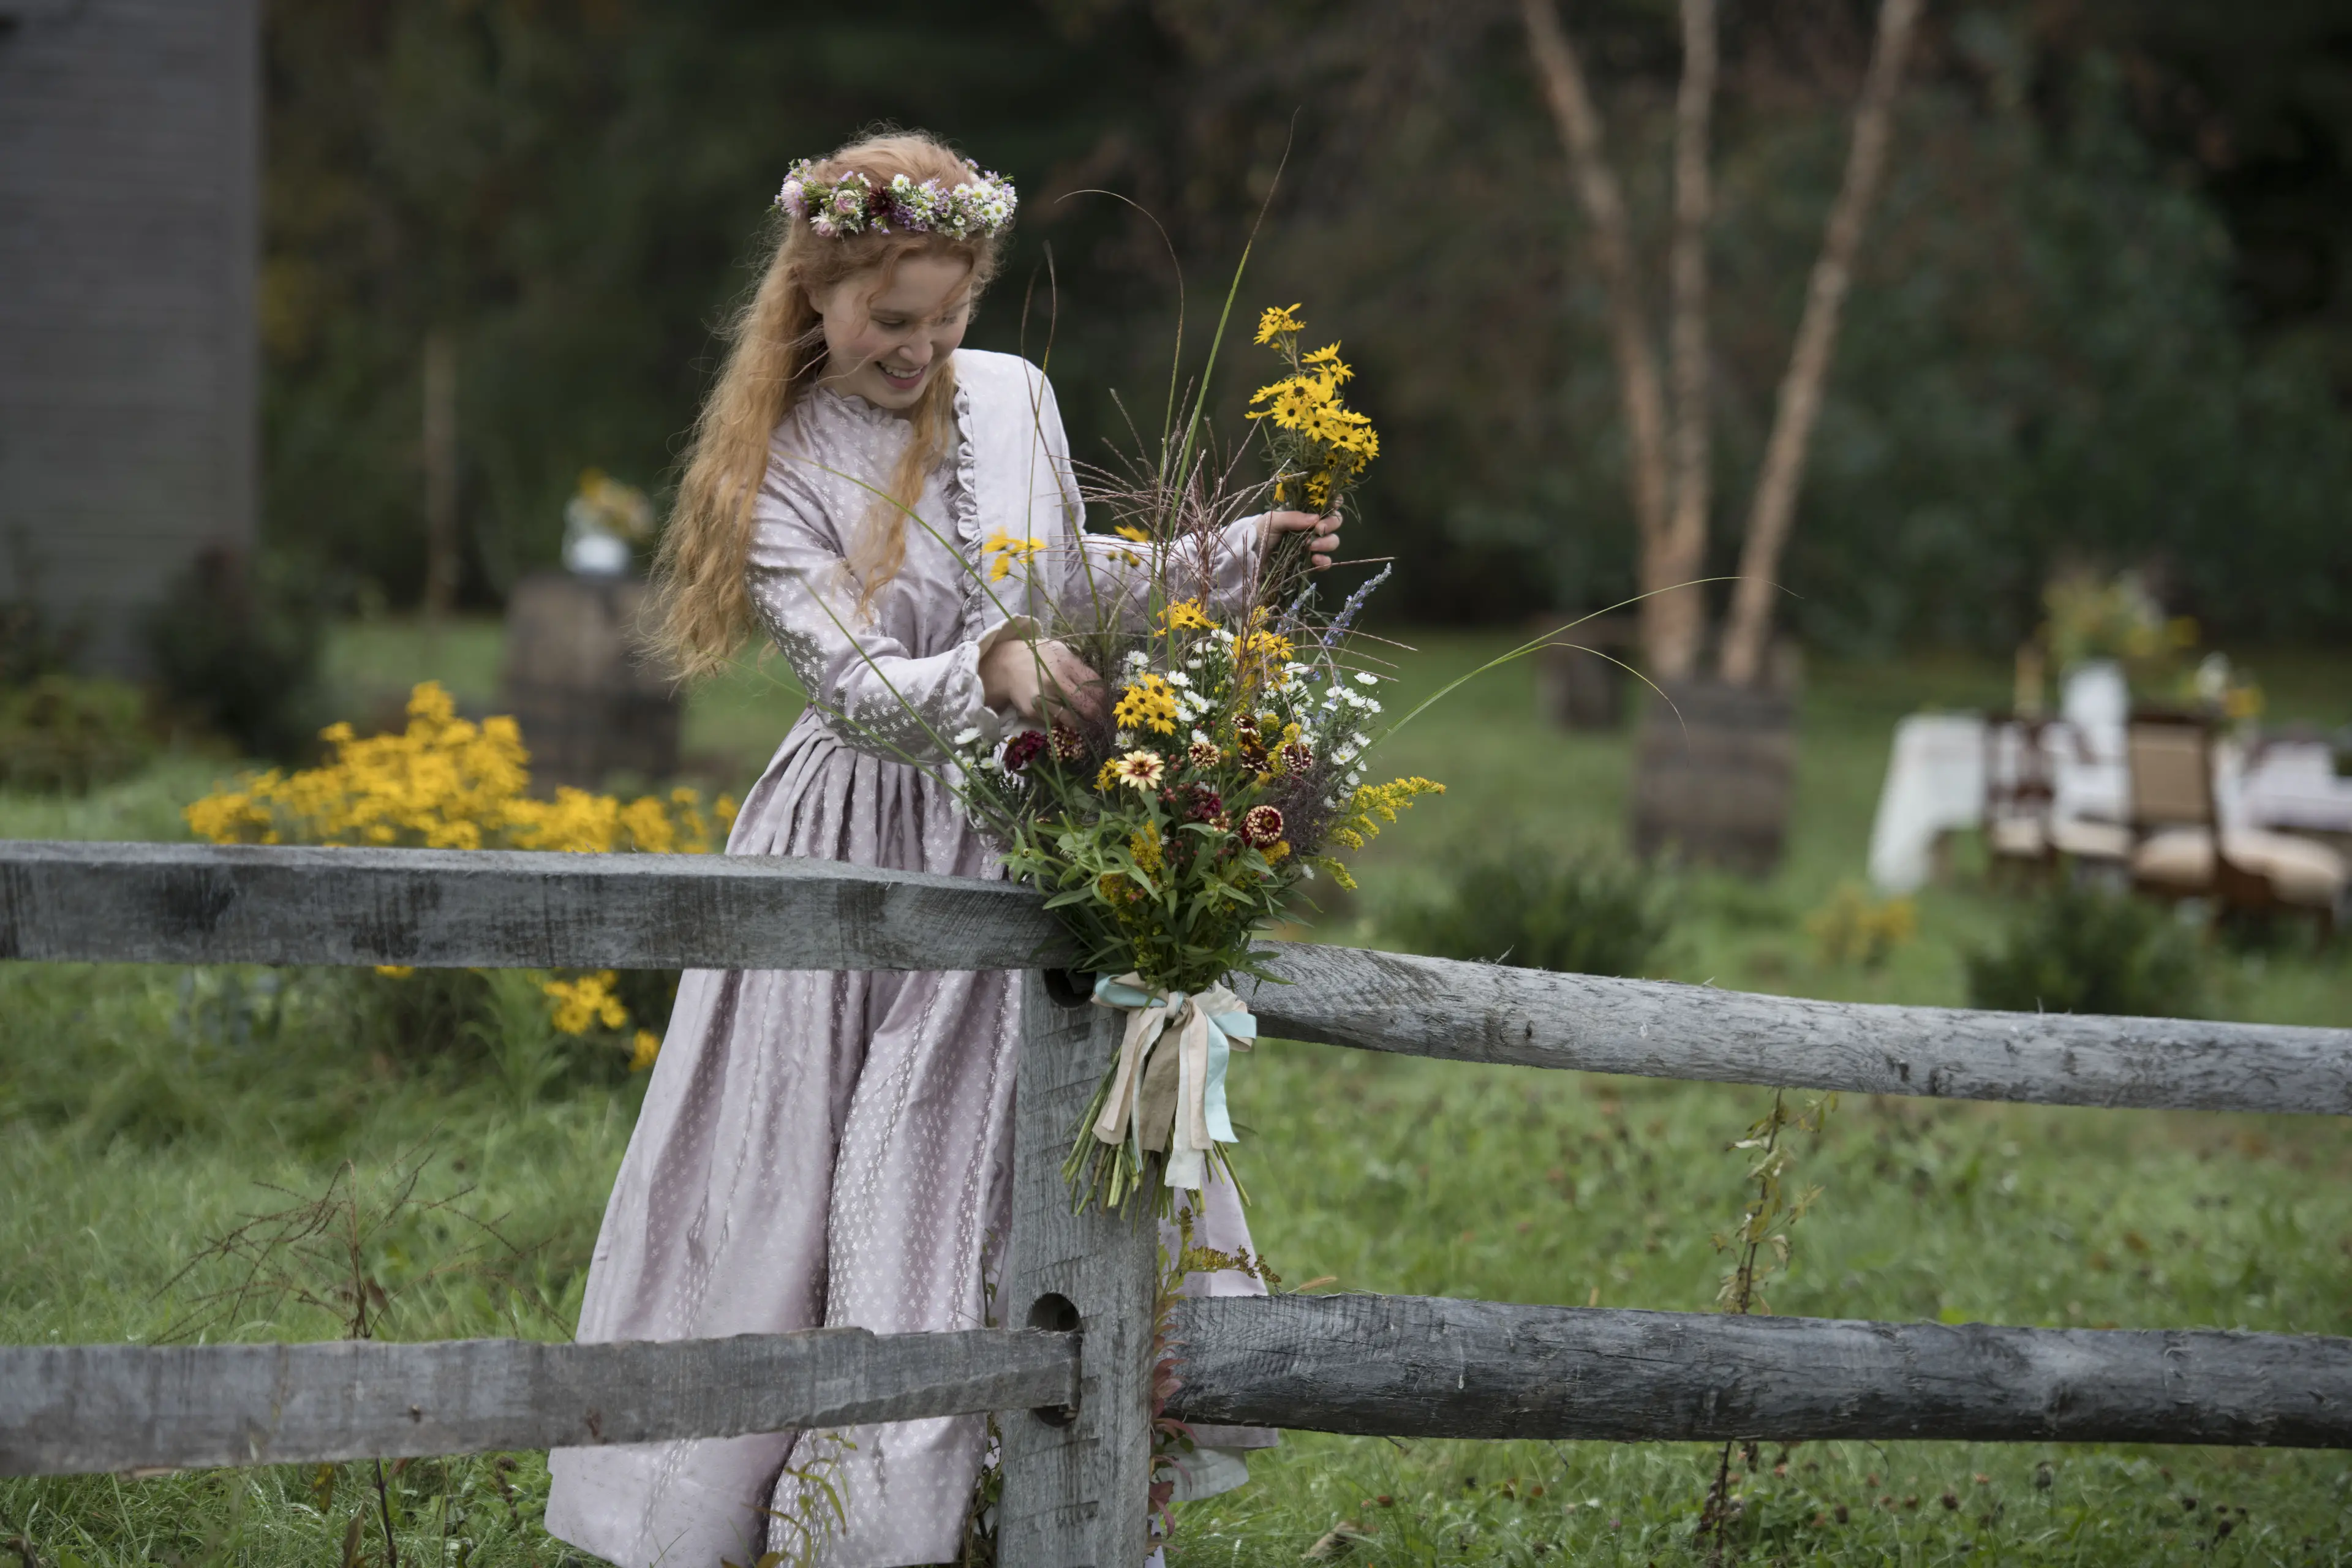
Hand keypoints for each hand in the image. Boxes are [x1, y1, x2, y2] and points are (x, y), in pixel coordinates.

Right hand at [980, 636, 1104, 724]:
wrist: (1006, 664)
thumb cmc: (1037, 656)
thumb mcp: (1059, 650)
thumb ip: (1077, 665)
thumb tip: (1098, 684)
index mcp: (1066, 662)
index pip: (1095, 684)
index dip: (1104, 696)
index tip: (1105, 701)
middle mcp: (1056, 681)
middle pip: (1088, 706)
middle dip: (1097, 713)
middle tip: (1099, 715)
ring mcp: (1044, 698)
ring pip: (1072, 720)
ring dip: (1081, 722)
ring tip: (1083, 720)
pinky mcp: (1034, 711)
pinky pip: (1055, 722)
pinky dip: (1060, 720)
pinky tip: (1060, 713)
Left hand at [1262, 510, 1342, 569]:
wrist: (1249, 555)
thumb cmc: (1259, 532)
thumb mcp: (1272, 520)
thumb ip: (1292, 517)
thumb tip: (1316, 519)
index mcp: (1304, 512)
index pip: (1326, 504)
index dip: (1334, 503)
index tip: (1332, 506)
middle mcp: (1311, 527)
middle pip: (1335, 522)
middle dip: (1331, 524)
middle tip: (1319, 529)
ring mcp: (1312, 545)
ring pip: (1333, 541)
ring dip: (1327, 543)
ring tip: (1311, 547)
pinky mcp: (1309, 563)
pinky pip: (1326, 562)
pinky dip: (1324, 561)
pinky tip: (1315, 560)